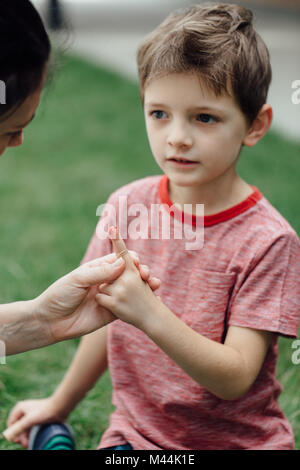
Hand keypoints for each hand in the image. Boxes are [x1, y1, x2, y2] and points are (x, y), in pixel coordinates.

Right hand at [3, 397, 65, 446]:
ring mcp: (30, 416)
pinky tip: (32, 441)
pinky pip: (30, 430)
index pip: (11, 423)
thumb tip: (9, 435)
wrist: (60, 408)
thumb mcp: (30, 420)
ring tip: (29, 444)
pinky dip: (30, 436)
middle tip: (24, 444)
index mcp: (20, 408)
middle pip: (18, 428)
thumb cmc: (45, 411)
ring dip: (25, 438)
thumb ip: (18, 428)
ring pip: (24, 430)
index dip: (12, 432)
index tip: (17, 440)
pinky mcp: (37, 420)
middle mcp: (24, 411)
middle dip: (20, 437)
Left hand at [34, 252, 159, 342]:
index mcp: (97, 269)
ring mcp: (110, 297)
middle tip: (146, 275)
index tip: (137, 262)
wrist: (51, 321)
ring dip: (144, 286)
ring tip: (154, 285)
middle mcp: (106, 281)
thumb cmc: (60, 295)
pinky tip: (152, 301)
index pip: (118, 259)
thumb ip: (100, 272)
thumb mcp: (78, 280)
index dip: (130, 259)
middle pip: (128, 273)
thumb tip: (121, 263)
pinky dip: (140, 303)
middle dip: (140, 272)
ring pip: (131, 289)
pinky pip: (128, 306)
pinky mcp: (111, 312)